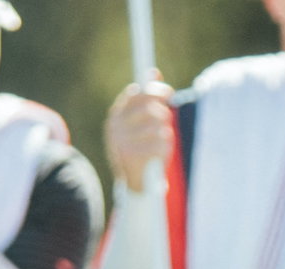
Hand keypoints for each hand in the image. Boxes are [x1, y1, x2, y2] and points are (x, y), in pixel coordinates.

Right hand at [104, 75, 174, 191]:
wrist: (133, 182)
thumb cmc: (140, 147)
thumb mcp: (139, 122)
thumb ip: (145, 99)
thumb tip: (153, 71)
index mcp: (116, 115)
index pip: (136, 93)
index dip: (154, 90)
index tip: (169, 93)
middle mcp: (116, 125)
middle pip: (150, 107)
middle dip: (163, 114)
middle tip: (165, 121)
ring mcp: (123, 140)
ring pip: (159, 125)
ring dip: (165, 134)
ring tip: (159, 143)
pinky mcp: (133, 154)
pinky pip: (161, 142)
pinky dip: (165, 147)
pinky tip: (159, 154)